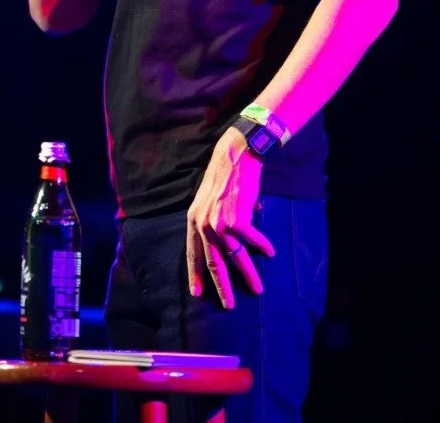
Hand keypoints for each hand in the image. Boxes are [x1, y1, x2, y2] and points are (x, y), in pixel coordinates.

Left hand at [186, 126, 275, 308]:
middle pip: (213, 263)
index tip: (197, 294)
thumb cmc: (223, 178)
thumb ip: (209, 221)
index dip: (195, 274)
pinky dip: (263, 246)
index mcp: (193, 220)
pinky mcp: (239, 221)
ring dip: (249, 275)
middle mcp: (204, 225)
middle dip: (222, 286)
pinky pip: (253, 240)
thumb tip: (223, 241)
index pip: (192, 254)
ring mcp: (221, 224)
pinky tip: (270, 253)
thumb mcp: (206, 200)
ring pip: (236, 258)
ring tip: (258, 290)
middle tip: (229, 305)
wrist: (234, 158)